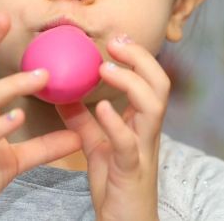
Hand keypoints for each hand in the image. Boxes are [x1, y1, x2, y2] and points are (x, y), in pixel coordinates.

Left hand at [57, 34, 168, 220]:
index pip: (150, 80)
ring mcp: (143, 150)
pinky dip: (116, 122)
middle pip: (160, 84)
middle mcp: (148, 132)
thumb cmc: (116, 186)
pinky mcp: (131, 171)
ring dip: (130, 82)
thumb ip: (83, 120)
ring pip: (153, 107)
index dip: (138, 56)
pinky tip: (100, 107)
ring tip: (106, 69)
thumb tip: (63, 93)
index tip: (117, 38)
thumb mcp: (97, 146)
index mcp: (142, 123)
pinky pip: (129, 143)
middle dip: (140, 58)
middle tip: (115, 42)